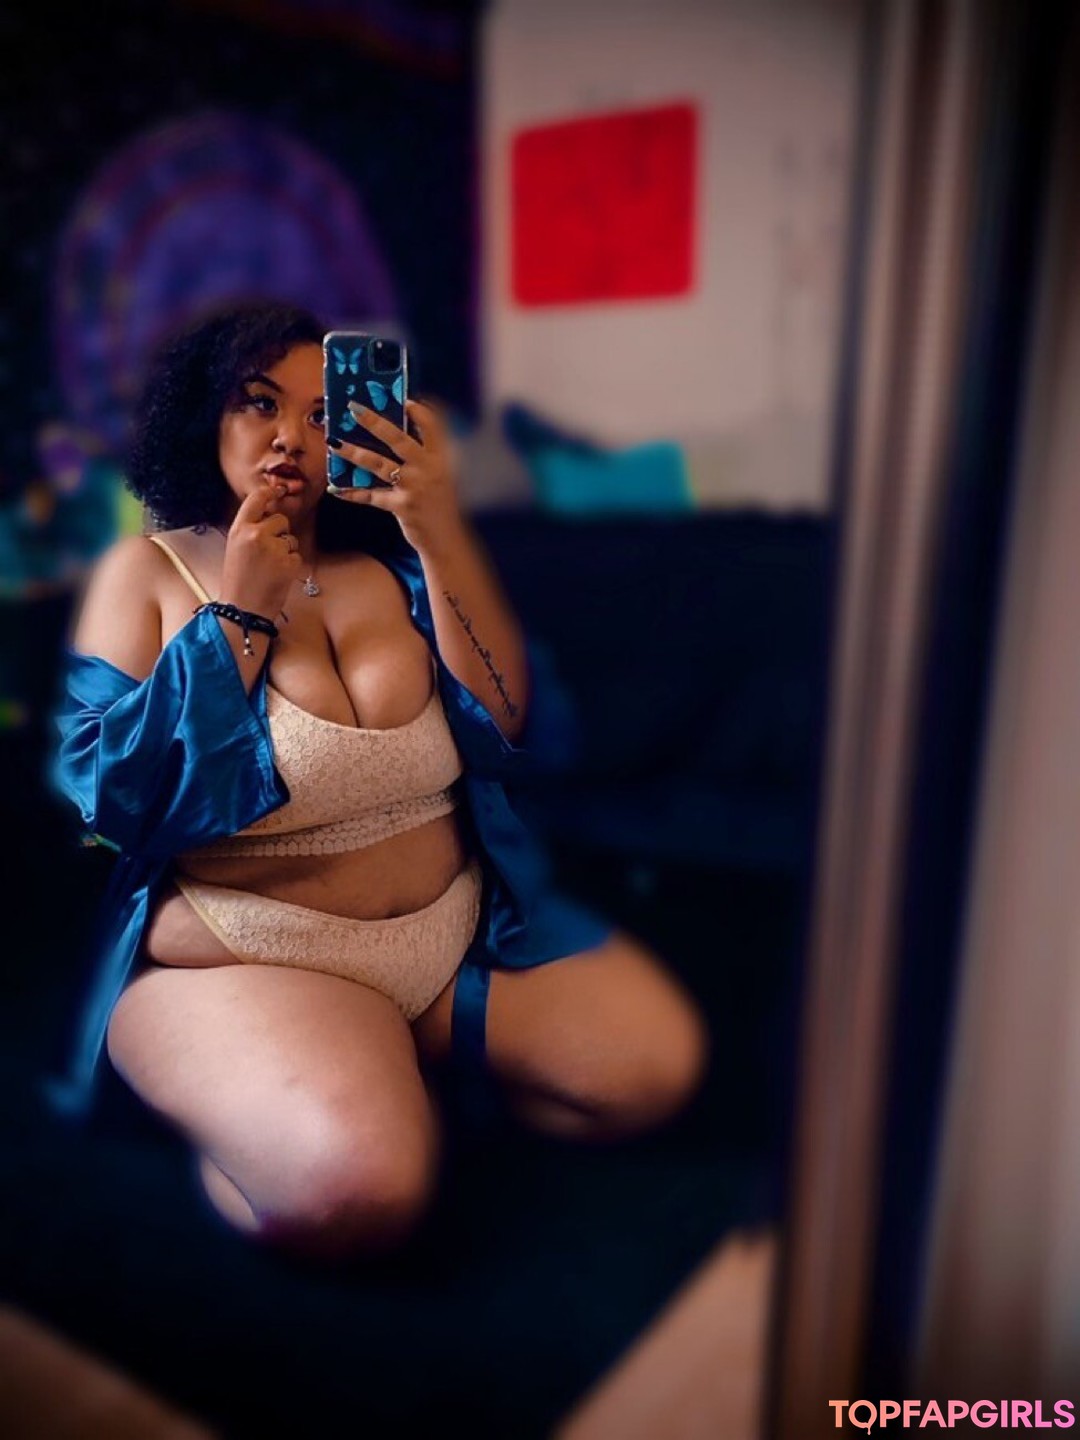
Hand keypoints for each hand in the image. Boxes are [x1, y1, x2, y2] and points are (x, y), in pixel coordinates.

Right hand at [220, 479, 302, 616]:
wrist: (241, 610)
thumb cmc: (239, 581)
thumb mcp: (236, 548)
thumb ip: (250, 529)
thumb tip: (269, 514)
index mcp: (239, 529)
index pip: (257, 499)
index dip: (270, 492)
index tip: (278, 490)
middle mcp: (256, 534)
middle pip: (281, 520)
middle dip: (280, 533)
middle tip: (267, 554)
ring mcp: (273, 548)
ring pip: (291, 539)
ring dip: (286, 551)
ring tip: (270, 568)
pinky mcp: (288, 563)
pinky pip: (297, 556)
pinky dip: (291, 566)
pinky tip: (278, 577)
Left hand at [326, 398, 465, 554]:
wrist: (447, 539)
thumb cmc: (441, 503)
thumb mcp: (444, 474)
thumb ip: (429, 454)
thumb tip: (402, 433)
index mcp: (442, 457)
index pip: (433, 425)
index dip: (419, 411)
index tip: (403, 400)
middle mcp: (428, 468)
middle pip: (398, 438)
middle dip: (374, 421)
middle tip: (353, 408)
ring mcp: (414, 486)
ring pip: (378, 464)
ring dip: (353, 453)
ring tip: (334, 444)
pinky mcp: (401, 505)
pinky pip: (371, 496)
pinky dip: (352, 493)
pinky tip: (336, 488)